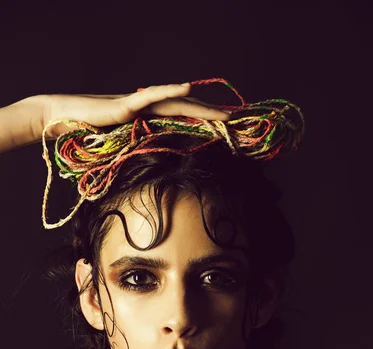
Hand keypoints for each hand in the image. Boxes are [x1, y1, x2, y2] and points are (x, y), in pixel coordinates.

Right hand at [41, 83, 230, 138]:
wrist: (63, 119)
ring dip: (202, 106)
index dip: (205, 120)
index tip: (227, 127)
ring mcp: (138, 103)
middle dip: (213, 114)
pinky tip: (187, 88)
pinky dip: (169, 91)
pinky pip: (150, 96)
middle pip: (187, 109)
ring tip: (224, 113)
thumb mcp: (120, 147)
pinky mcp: (125, 104)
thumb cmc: (88, 134)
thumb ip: (137, 149)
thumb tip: (153, 165)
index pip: (183, 118)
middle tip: (237, 120)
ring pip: (176, 103)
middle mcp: (148, 107)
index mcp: (149, 118)